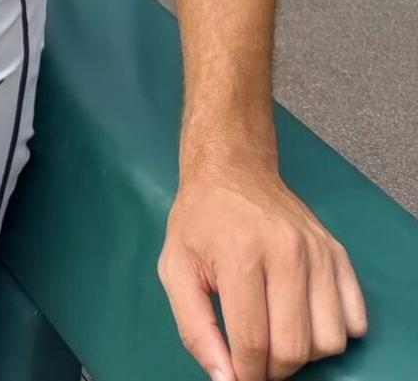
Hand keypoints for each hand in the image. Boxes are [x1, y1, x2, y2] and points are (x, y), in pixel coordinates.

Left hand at [159, 160, 366, 379]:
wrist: (232, 170)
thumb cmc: (200, 221)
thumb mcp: (176, 269)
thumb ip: (195, 329)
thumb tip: (226, 380)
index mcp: (241, 255)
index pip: (254, 342)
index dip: (245, 374)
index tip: (238, 374)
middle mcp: (287, 251)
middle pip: (295, 348)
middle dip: (273, 370)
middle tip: (255, 358)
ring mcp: (318, 251)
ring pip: (330, 341)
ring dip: (304, 354)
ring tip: (278, 335)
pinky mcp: (338, 252)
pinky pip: (354, 320)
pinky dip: (333, 332)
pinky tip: (305, 318)